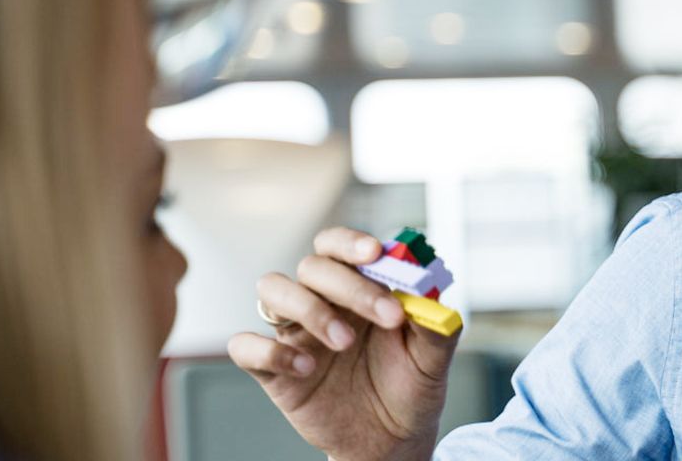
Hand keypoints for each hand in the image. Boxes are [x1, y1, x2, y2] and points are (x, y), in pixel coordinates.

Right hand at [230, 227, 458, 460]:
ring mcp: (294, 333)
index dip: (351, 243)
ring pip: (271, 289)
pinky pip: (245, 346)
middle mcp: (322, 302)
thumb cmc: (409, 387)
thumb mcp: (434, 360)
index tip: (375, 253)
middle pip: (312, 266)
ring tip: (345, 343)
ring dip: (309, 308)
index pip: (339, 246)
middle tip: (387, 316)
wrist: (391, 439)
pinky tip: (306, 368)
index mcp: (358, 289)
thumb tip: (431, 297)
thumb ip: (436, 326)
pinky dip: (270, 351)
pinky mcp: (273, 370)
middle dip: (349, 286)